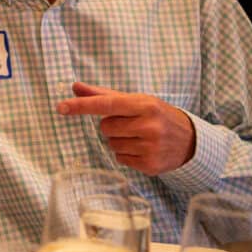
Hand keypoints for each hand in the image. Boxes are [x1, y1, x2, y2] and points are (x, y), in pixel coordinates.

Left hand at [56, 82, 195, 174]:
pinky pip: (120, 159)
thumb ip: (103, 94)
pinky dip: (127, 155)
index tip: (61, 107)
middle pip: (105, 128)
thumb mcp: (135, 100)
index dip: (81, 106)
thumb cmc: (156, 115)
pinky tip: (143, 149)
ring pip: (111, 145)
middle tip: (130, 125)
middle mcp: (149, 125)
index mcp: (143, 104)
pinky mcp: (151, 165)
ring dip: (119, 141)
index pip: (105, 104)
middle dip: (112, 126)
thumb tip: (75, 86)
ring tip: (139, 137)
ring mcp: (151, 147)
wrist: (190, 140)